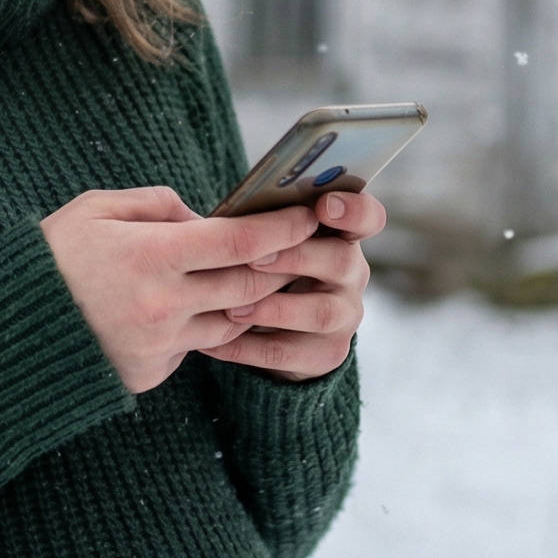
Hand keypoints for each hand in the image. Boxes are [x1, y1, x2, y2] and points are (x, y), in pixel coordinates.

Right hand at [41, 186, 321, 394]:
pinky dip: (201, 326)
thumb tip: (204, 216)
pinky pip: (195, 347)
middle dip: (280, 264)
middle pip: (249, 284)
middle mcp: (163, 305)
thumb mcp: (95, 209)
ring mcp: (159, 345)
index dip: (282, 227)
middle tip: (300, 245)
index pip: (240, 242)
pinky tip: (191, 308)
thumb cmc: (51, 258)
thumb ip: (157, 205)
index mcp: (152, 256)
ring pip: (232, 321)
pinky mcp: (151, 373)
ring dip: (246, 299)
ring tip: (253, 276)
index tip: (308, 214)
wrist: (5, 333)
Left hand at [197, 188, 383, 381]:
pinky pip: (287, 353)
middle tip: (254, 258)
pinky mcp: (325, 355)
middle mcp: (351, 275)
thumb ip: (254, 220)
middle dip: (297, 258)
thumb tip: (190, 201)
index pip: (367, 217)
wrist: (276, 331)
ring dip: (275, 309)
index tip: (324, 206)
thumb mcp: (269, 241)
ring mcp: (344, 318)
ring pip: (321, 313)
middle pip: (341, 261)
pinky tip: (213, 342)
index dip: (354, 210)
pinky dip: (246, 348)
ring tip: (232, 309)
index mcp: (340, 236)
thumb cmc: (267, 269)